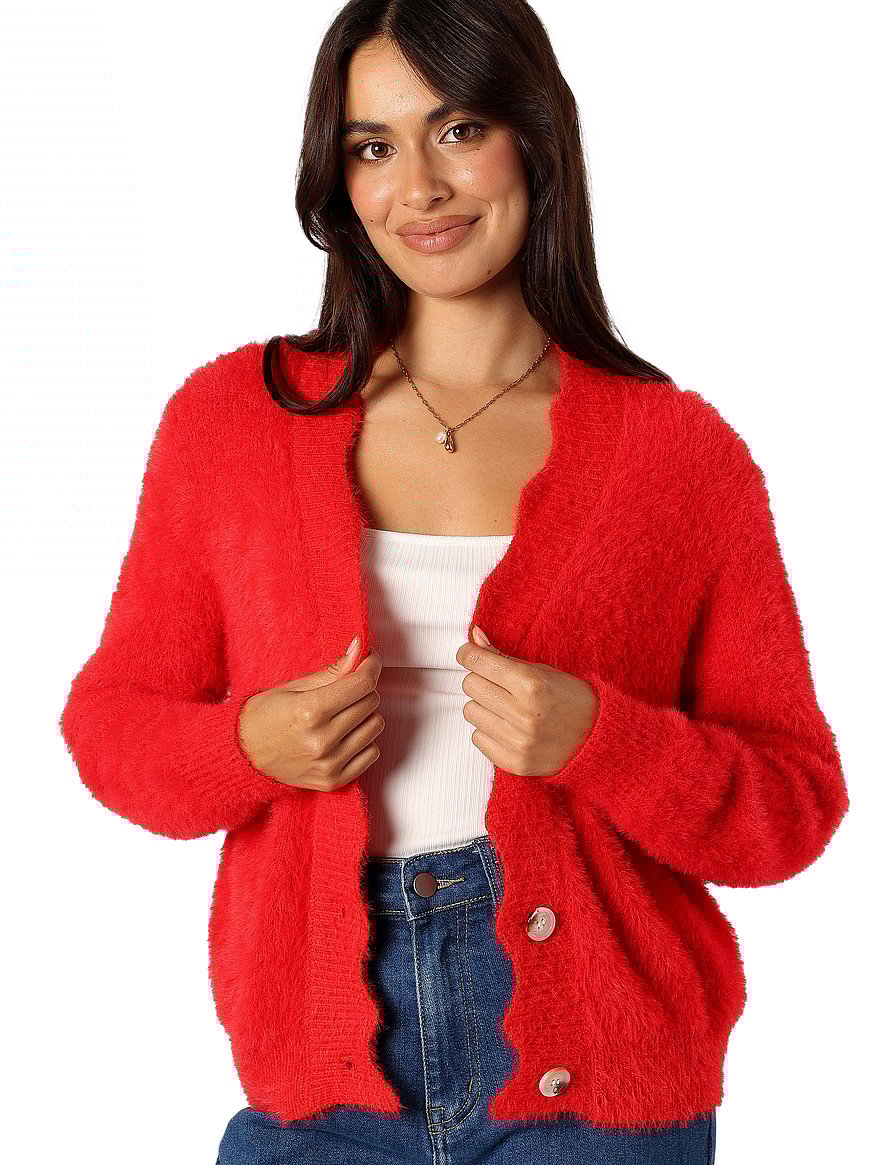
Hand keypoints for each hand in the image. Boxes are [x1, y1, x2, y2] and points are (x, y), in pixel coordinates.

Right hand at [238, 640, 384, 790]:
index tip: (368, 661)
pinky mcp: (333, 780)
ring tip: (342, 714)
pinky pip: (372, 753)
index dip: (370, 667)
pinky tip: (344, 735)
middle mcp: (321, 740)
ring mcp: (329, 763)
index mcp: (310, 711)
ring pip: (375, 726)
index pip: (362, 684)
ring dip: (364, 715)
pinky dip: (363, 741)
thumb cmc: (263, 718)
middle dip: (362, 689)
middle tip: (344, 689)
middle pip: (371, 702)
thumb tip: (358, 650)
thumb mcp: (293, 687)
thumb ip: (332, 671)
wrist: (243, 756)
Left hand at [455, 625, 598, 778]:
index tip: (469, 654)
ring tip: (505, 707)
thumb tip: (474, 636)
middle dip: (479, 679)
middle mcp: (523, 713)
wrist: (598, 740)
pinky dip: (489, 731)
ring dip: (483, 706)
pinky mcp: (514, 762)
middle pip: (470, 685)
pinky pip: (477, 738)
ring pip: (470, 712)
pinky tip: (508, 727)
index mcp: (531, 684)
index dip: (468, 653)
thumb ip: (504, 655)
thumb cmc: (571, 700)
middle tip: (497, 683)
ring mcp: (518, 741)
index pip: (477, 661)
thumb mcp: (542, 670)